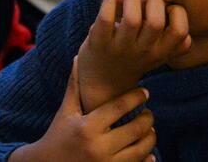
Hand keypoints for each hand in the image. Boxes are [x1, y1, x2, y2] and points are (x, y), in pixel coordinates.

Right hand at [14, 58, 155, 161]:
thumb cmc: (57, 136)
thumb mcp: (65, 111)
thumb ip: (74, 86)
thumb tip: (78, 57)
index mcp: (87, 127)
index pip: (119, 107)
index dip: (136, 97)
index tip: (144, 91)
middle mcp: (98, 147)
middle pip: (136, 128)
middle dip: (148, 118)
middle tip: (149, 113)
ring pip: (142, 149)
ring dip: (150, 138)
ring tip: (149, 130)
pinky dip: (147, 159)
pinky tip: (146, 152)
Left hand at [77, 0, 190, 112]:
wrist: (103, 81)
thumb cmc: (134, 58)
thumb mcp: (158, 55)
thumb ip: (173, 45)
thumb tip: (185, 33)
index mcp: (160, 52)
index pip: (180, 30)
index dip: (177, 12)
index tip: (165, 9)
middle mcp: (142, 52)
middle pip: (156, 21)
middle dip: (153, 1)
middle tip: (143, 2)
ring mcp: (120, 48)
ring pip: (131, 18)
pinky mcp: (99, 42)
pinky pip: (105, 18)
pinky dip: (109, 1)